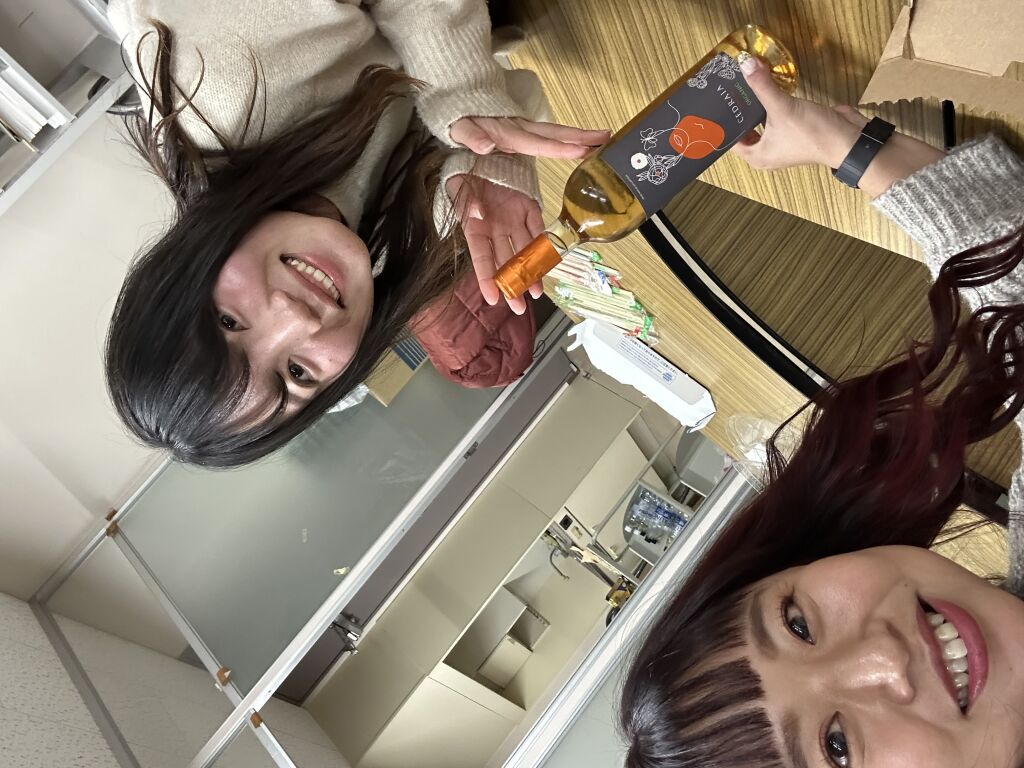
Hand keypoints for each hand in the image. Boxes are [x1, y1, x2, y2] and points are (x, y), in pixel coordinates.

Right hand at [447, 174, 544, 314]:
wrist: (482, 153)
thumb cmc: (465, 176)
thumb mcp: (462, 190)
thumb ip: (470, 205)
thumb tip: (478, 216)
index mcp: (475, 228)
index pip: (481, 259)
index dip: (486, 279)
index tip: (493, 299)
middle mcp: (495, 228)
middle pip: (505, 262)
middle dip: (512, 285)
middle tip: (519, 307)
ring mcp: (512, 219)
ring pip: (523, 250)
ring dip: (531, 271)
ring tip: (537, 291)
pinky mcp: (527, 207)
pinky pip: (537, 227)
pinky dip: (543, 243)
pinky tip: (549, 261)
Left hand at [450, 116, 609, 159]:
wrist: (454, 95)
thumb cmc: (456, 114)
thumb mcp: (457, 125)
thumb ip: (471, 134)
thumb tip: (486, 145)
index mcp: (506, 132)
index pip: (536, 142)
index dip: (558, 147)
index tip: (580, 150)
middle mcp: (519, 128)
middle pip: (554, 134)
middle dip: (581, 138)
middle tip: (606, 140)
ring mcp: (522, 127)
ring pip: (555, 132)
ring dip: (580, 136)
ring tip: (604, 139)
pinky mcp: (522, 128)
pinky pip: (548, 135)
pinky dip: (568, 138)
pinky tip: (583, 144)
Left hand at [731, 56, 944, 197]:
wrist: (849, 140)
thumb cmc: (812, 134)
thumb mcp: (782, 108)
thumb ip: (762, 87)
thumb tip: (746, 65)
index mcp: (757, 157)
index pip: (729, 142)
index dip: (721, 126)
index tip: (713, 108)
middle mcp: (767, 152)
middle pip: (744, 130)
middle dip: (737, 112)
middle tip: (726, 92)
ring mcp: (782, 141)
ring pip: (760, 122)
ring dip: (753, 106)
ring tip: (741, 87)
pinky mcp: (795, 129)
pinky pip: (776, 116)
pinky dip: (770, 104)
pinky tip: (765, 87)